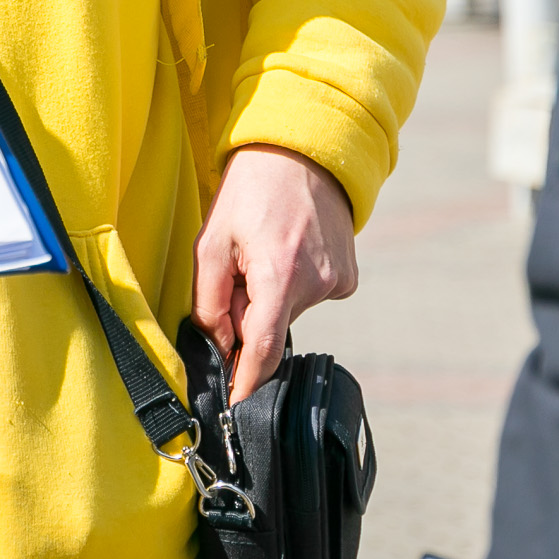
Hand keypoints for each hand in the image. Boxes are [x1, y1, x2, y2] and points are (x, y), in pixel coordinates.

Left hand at [193, 144, 357, 399]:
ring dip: (272, 295)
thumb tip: (219, 344)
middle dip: (249, 312)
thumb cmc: (251, 190)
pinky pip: (311, 297)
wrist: (304, 151)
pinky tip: (290, 248)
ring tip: (267, 247)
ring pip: (290, 312)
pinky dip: (294, 286)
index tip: (236, 407)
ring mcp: (338, 281)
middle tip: (239, 269)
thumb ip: (210, 300)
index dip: (247, 381)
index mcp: (280, 274)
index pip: (263, 348)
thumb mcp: (212, 240)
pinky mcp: (348, 277)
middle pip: (271, 326)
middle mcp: (317, 283)